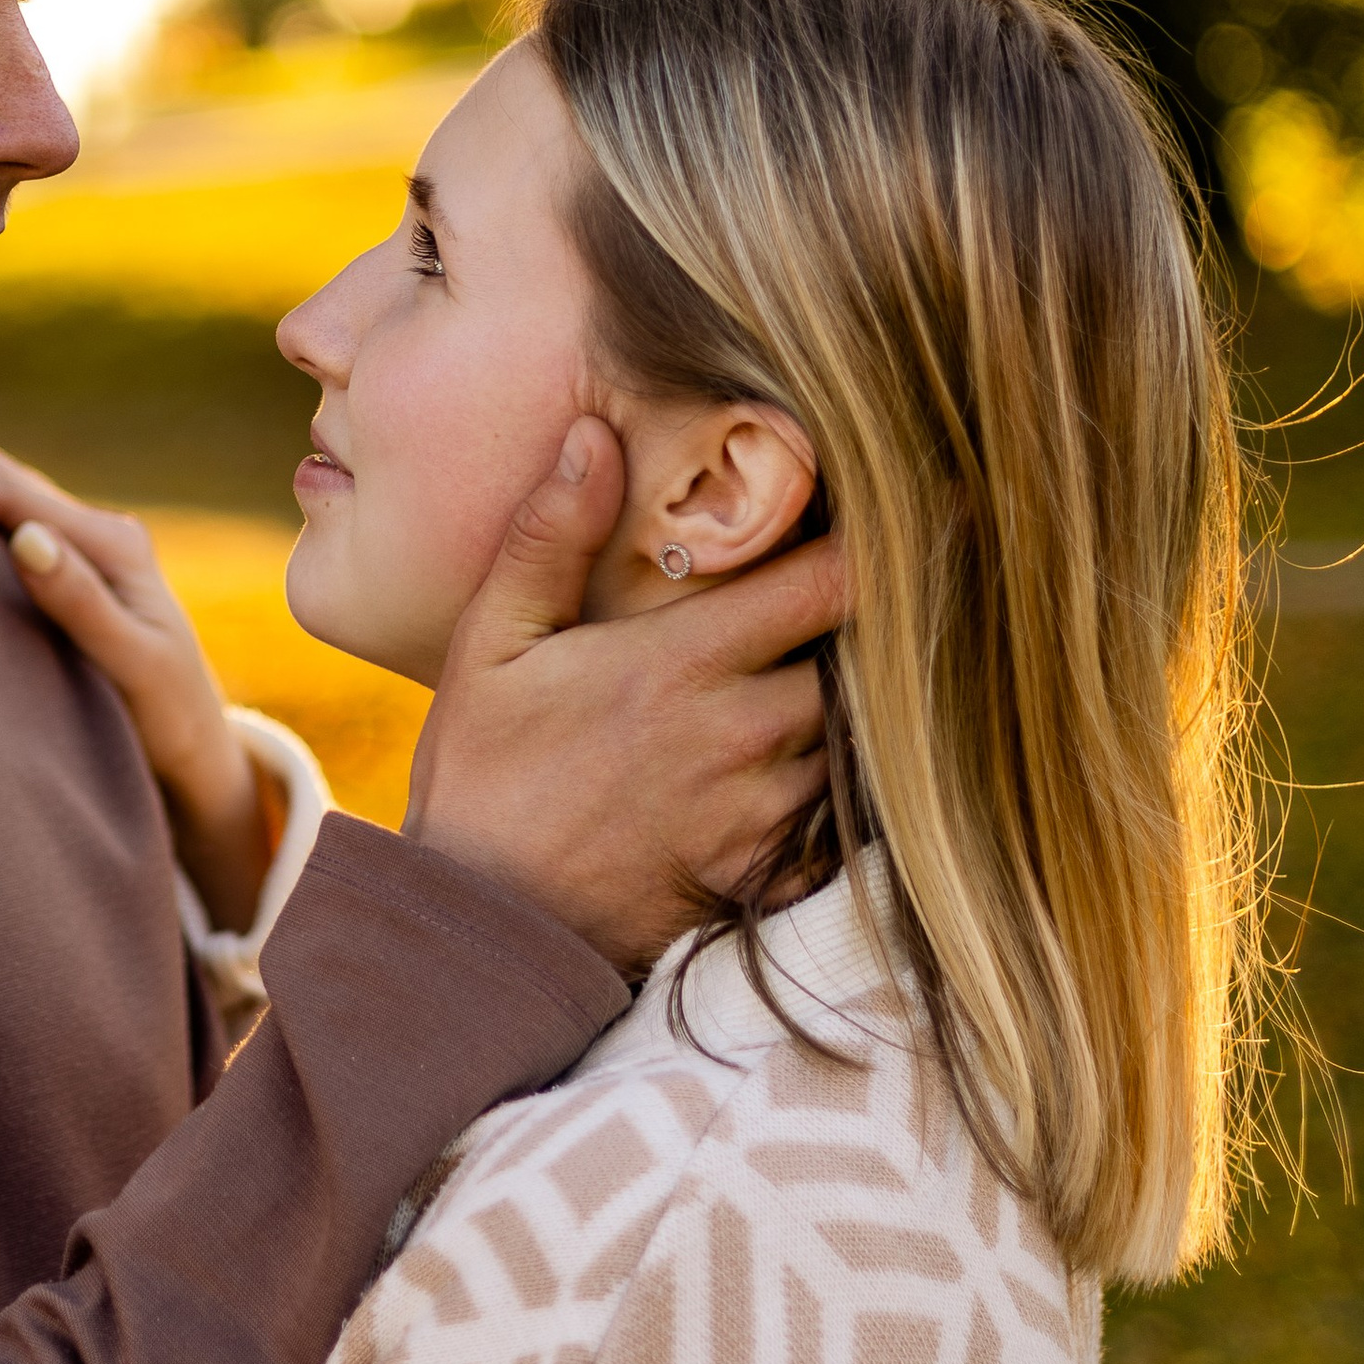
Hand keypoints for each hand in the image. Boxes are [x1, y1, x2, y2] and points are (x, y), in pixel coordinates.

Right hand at [0, 450, 276, 931]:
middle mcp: (102, 533)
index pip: (9, 493)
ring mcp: (89, 550)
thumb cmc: (168, 720)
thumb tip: (26, 535)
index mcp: (112, 544)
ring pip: (2, 499)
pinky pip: (7, 528)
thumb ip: (81, 603)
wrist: (201, 752)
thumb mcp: (131, 667)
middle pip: (2, 481)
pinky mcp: (77, 571)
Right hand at [405, 419, 842, 972]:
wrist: (482, 929)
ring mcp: (762, 812)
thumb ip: (548, 537)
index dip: (867, 541)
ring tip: (823, 668)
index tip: (882, 511)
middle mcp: (742, 735)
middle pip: (863, 657)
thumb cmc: (482, 776)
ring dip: (847, 701)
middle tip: (845, 592)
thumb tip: (595, 434)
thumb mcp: (489, 644)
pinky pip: (843, 820)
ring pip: (857, 736)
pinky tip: (800, 761)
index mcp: (683, 665)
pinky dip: (836, 785)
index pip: (830, 582)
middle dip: (860, 623)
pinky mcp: (767, 875)